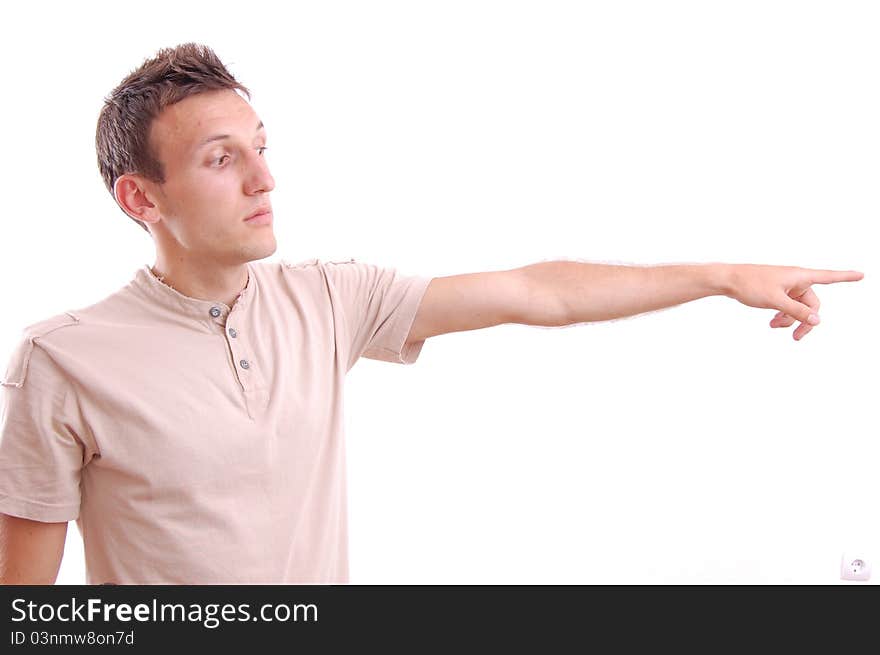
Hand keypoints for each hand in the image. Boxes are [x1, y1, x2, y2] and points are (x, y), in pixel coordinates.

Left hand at [725, 264, 864, 340]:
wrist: (728, 280)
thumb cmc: (750, 285)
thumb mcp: (775, 300)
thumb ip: (796, 311)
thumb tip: (817, 320)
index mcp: (799, 276)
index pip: (829, 277)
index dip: (846, 277)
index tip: (861, 275)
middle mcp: (796, 279)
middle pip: (812, 303)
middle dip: (805, 321)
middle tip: (797, 338)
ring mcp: (786, 286)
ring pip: (798, 307)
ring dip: (790, 319)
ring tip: (774, 326)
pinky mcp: (777, 291)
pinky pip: (788, 306)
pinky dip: (783, 315)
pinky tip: (772, 322)